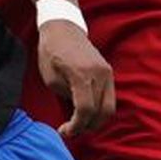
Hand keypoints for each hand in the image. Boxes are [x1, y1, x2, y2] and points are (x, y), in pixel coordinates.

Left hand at [37, 21, 115, 138]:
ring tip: (79, 123)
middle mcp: (99, 74)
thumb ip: (66, 98)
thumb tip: (77, 115)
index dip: (76, 126)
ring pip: (109, 108)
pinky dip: (100, 109)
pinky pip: (109, 98)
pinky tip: (86, 112)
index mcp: (82, 75)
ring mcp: (107, 72)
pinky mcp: (109, 72)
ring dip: (96, 120)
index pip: (85, 110)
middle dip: (87, 127)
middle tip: (71, 131)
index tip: (65, 131)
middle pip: (102, 112)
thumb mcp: (51, 79)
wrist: (63, 28)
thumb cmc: (51, 52)